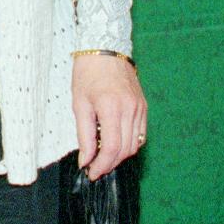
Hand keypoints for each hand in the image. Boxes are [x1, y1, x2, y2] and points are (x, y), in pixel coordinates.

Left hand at [73, 53, 146, 178]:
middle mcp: (130, 110)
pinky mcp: (144, 108)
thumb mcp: (79, 103)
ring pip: (135, 145)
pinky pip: (140, 134)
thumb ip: (84, 134)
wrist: (104, 50)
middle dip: (110, 163)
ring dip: (120, 156)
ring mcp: (140, 109)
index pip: (111, 147)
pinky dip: (128, 144)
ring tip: (103, 158)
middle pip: (125, 149)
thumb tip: (86, 159)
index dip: (102, 165)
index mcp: (111, 108)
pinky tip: (115, 144)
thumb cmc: (87, 74)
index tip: (91, 172)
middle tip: (95, 169)